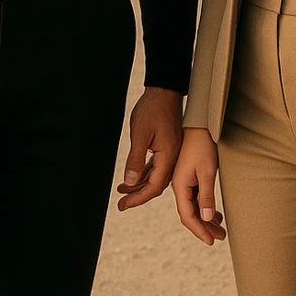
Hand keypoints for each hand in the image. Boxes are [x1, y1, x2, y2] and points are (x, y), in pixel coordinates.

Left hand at [115, 87, 182, 211]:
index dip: (138, 198)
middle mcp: (173, 158)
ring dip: (140, 185)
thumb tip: (130, 182)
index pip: (154, 187)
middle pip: (156, 185)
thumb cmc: (152, 108)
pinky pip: (156, 166)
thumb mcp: (140, 134)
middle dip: (138, 196)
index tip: (124, 205)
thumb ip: (135, 159)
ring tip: (123, 192)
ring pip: (156, 176)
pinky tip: (134, 176)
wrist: (164, 90)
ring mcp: (171, 152)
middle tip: (122, 204)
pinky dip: (144, 173)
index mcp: (169, 156)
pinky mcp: (167, 146)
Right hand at [171, 127, 226, 244]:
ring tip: (221, 228)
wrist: (199, 125)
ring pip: (194, 206)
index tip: (211, 241)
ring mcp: (184, 181)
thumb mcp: (206, 172)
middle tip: (221, 238)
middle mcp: (179, 185)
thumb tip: (206, 218)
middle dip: (205, 227)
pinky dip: (205, 207)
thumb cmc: (202, 146)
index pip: (188, 215)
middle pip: (190, 213)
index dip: (199, 230)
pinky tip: (215, 213)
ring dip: (206, 218)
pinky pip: (196, 197)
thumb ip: (206, 196)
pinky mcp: (189, 176)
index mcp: (179, 185)